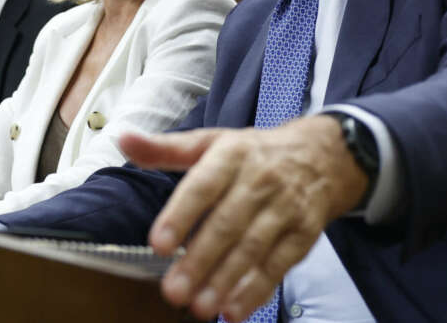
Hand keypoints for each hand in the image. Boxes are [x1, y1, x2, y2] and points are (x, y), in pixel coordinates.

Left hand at [119, 115, 368, 321]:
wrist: (323, 156)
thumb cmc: (253, 153)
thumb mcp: (211, 142)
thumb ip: (165, 149)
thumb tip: (123, 140)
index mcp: (231, 154)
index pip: (203, 185)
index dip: (181, 214)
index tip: (159, 244)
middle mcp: (260, 179)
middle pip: (227, 223)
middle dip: (200, 260)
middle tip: (173, 291)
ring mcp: (285, 207)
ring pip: (253, 247)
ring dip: (226, 280)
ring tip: (200, 306)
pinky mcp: (304, 233)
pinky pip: (280, 264)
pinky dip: (257, 290)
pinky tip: (234, 311)